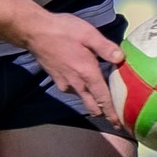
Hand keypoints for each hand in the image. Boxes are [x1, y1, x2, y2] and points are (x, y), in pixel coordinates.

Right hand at [20, 10, 125, 127]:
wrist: (34, 32)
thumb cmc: (62, 31)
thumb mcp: (88, 34)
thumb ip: (105, 47)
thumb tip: (121, 59)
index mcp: (88, 74)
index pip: (104, 100)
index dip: (113, 114)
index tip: (120, 125)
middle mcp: (77, 84)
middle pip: (93, 107)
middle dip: (105, 113)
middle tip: (117, 115)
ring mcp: (65, 84)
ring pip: (84, 99)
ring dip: (93, 101)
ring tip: (104, 96)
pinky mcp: (57, 80)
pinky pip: (74, 91)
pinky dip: (82, 91)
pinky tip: (85, 81)